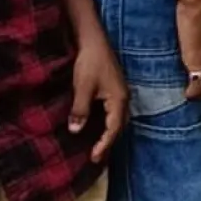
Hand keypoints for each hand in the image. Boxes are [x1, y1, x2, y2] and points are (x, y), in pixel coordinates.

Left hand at [69, 27, 127, 161]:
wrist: (93, 41)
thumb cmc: (89, 63)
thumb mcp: (82, 87)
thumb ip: (80, 110)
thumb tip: (76, 131)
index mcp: (119, 99)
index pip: (114, 128)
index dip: (104, 144)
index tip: (94, 158)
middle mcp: (123, 98)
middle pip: (120, 126)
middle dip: (109, 142)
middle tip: (97, 157)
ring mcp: (120, 93)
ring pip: (118, 119)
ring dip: (110, 133)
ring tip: (98, 145)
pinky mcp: (114, 89)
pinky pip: (114, 112)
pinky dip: (108, 123)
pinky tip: (98, 126)